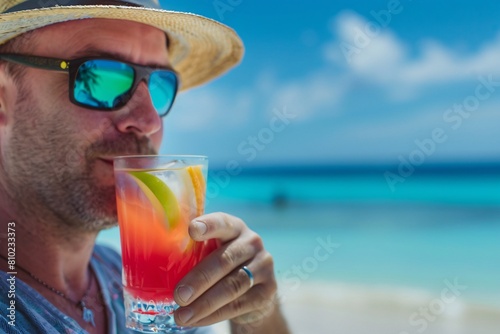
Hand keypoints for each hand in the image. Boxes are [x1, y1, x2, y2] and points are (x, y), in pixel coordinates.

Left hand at [173, 212, 277, 326]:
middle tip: (178, 296)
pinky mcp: (268, 289)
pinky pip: (239, 304)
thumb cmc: (221, 264)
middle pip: (224, 260)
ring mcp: (264, 265)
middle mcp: (252, 242)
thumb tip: (155, 261)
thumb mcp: (210, 252)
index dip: (208, 225)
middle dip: (199, 279)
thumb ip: (193, 251)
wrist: (254, 289)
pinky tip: (198, 320)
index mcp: (233, 227)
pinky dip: (215, 314)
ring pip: (232, 285)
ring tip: (182, 315)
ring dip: (204, 303)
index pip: (222, 222)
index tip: (192, 230)